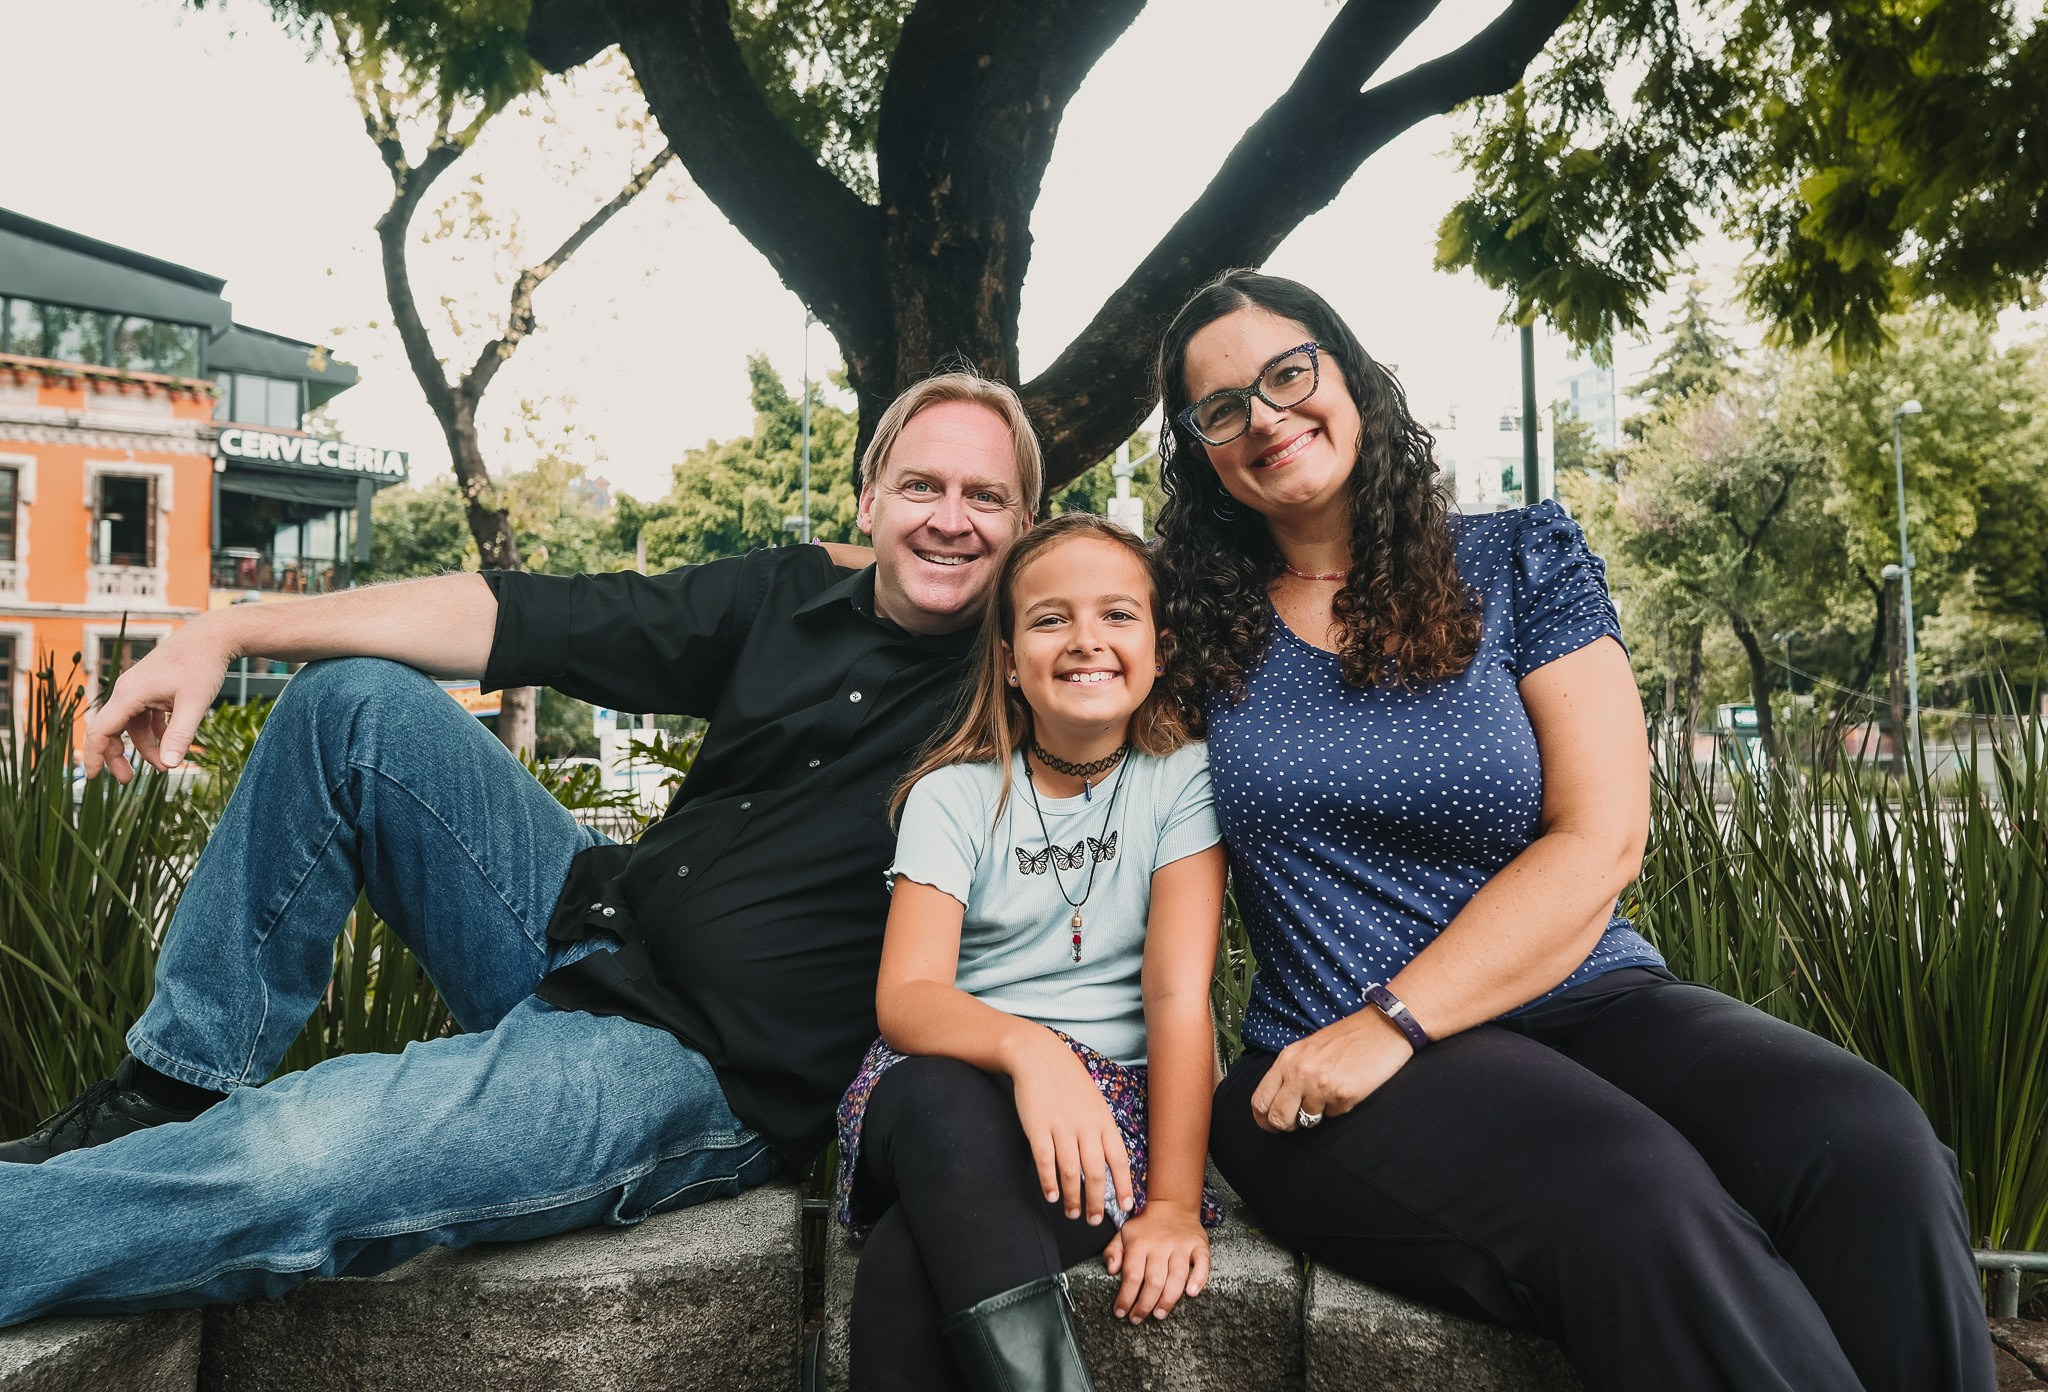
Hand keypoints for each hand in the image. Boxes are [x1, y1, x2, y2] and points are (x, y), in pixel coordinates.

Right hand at [82, 621, 234, 781]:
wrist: (211, 638)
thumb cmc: (202, 666)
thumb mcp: (194, 704)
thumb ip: (179, 735)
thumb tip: (170, 765)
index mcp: (129, 694)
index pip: (101, 730)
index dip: (94, 755)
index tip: (93, 777)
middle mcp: (127, 691)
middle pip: (112, 729)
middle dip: (118, 756)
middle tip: (128, 780)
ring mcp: (139, 689)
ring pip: (131, 725)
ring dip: (143, 746)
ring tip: (164, 764)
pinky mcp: (151, 688)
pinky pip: (145, 716)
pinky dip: (155, 732)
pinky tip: (171, 743)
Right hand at [1008, 1029, 1134, 1225]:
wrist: (1039, 1056)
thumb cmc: (1068, 1081)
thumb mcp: (1094, 1102)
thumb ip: (1101, 1129)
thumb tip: (1108, 1161)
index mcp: (1103, 1120)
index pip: (1118, 1160)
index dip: (1123, 1186)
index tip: (1126, 1207)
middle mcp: (1085, 1125)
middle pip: (1095, 1173)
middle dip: (1096, 1202)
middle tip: (1093, 1220)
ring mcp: (1061, 1126)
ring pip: (1070, 1171)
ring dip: (1073, 1198)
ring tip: (1072, 1213)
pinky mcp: (1038, 1127)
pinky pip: (1046, 1161)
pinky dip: (1049, 1182)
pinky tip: (1052, 1196)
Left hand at [1103, 1200, 1208, 1322]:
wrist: (1172, 1204)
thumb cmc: (1146, 1227)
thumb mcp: (1124, 1234)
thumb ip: (1113, 1251)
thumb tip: (1111, 1270)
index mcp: (1140, 1243)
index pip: (1132, 1275)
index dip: (1126, 1297)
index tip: (1121, 1313)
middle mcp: (1160, 1244)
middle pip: (1154, 1280)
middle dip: (1145, 1304)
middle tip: (1138, 1318)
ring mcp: (1181, 1245)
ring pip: (1177, 1275)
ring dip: (1168, 1299)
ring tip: (1159, 1314)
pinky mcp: (1199, 1245)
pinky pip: (1202, 1263)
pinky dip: (1198, 1278)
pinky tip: (1191, 1293)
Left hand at [1250, 1009, 1411, 1132]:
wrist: (1383, 1027)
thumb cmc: (1348, 1038)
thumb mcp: (1308, 1049)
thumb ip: (1290, 1073)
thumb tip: (1278, 1102)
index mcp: (1287, 1059)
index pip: (1260, 1099)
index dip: (1263, 1119)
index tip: (1270, 1125)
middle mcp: (1299, 1072)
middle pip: (1278, 1117)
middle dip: (1287, 1125)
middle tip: (1298, 1121)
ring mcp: (1320, 1084)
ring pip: (1307, 1120)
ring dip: (1317, 1113)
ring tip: (1331, 1092)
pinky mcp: (1342, 1094)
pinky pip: (1333, 1115)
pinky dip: (1339, 1108)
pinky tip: (1348, 1088)